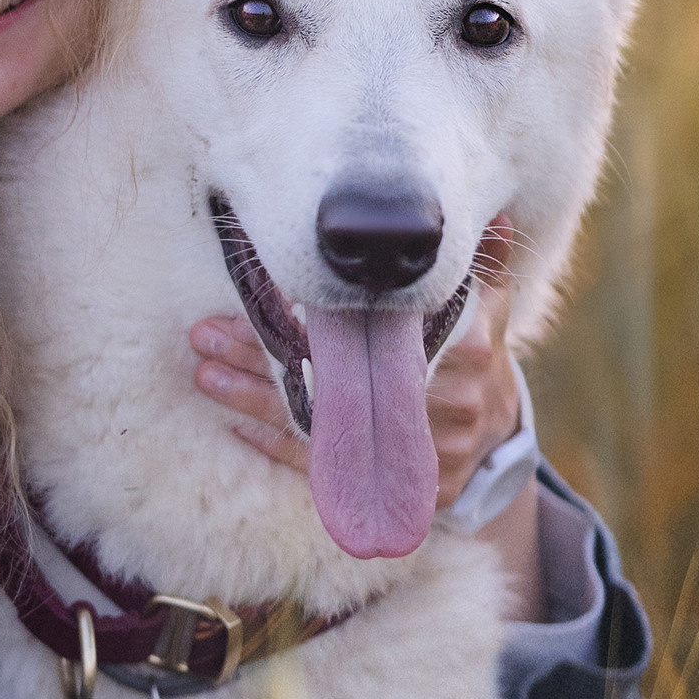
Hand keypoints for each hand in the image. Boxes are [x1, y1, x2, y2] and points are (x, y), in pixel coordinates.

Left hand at [189, 272, 521, 506]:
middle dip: (259, 355)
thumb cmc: (477, 362)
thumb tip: (491, 216)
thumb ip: (483, 265)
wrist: (494, 442)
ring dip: (252, 398)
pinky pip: (323, 465)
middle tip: (204, 335)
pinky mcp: (385, 482)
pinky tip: (236, 428)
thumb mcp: (487, 311)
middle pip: (329, 375)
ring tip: (204, 374)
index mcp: (459, 349)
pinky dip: (276, 445)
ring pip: (315, 420)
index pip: (369, 328)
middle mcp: (433, 399)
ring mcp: (408, 447)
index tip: (259, 296)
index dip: (308, 317)